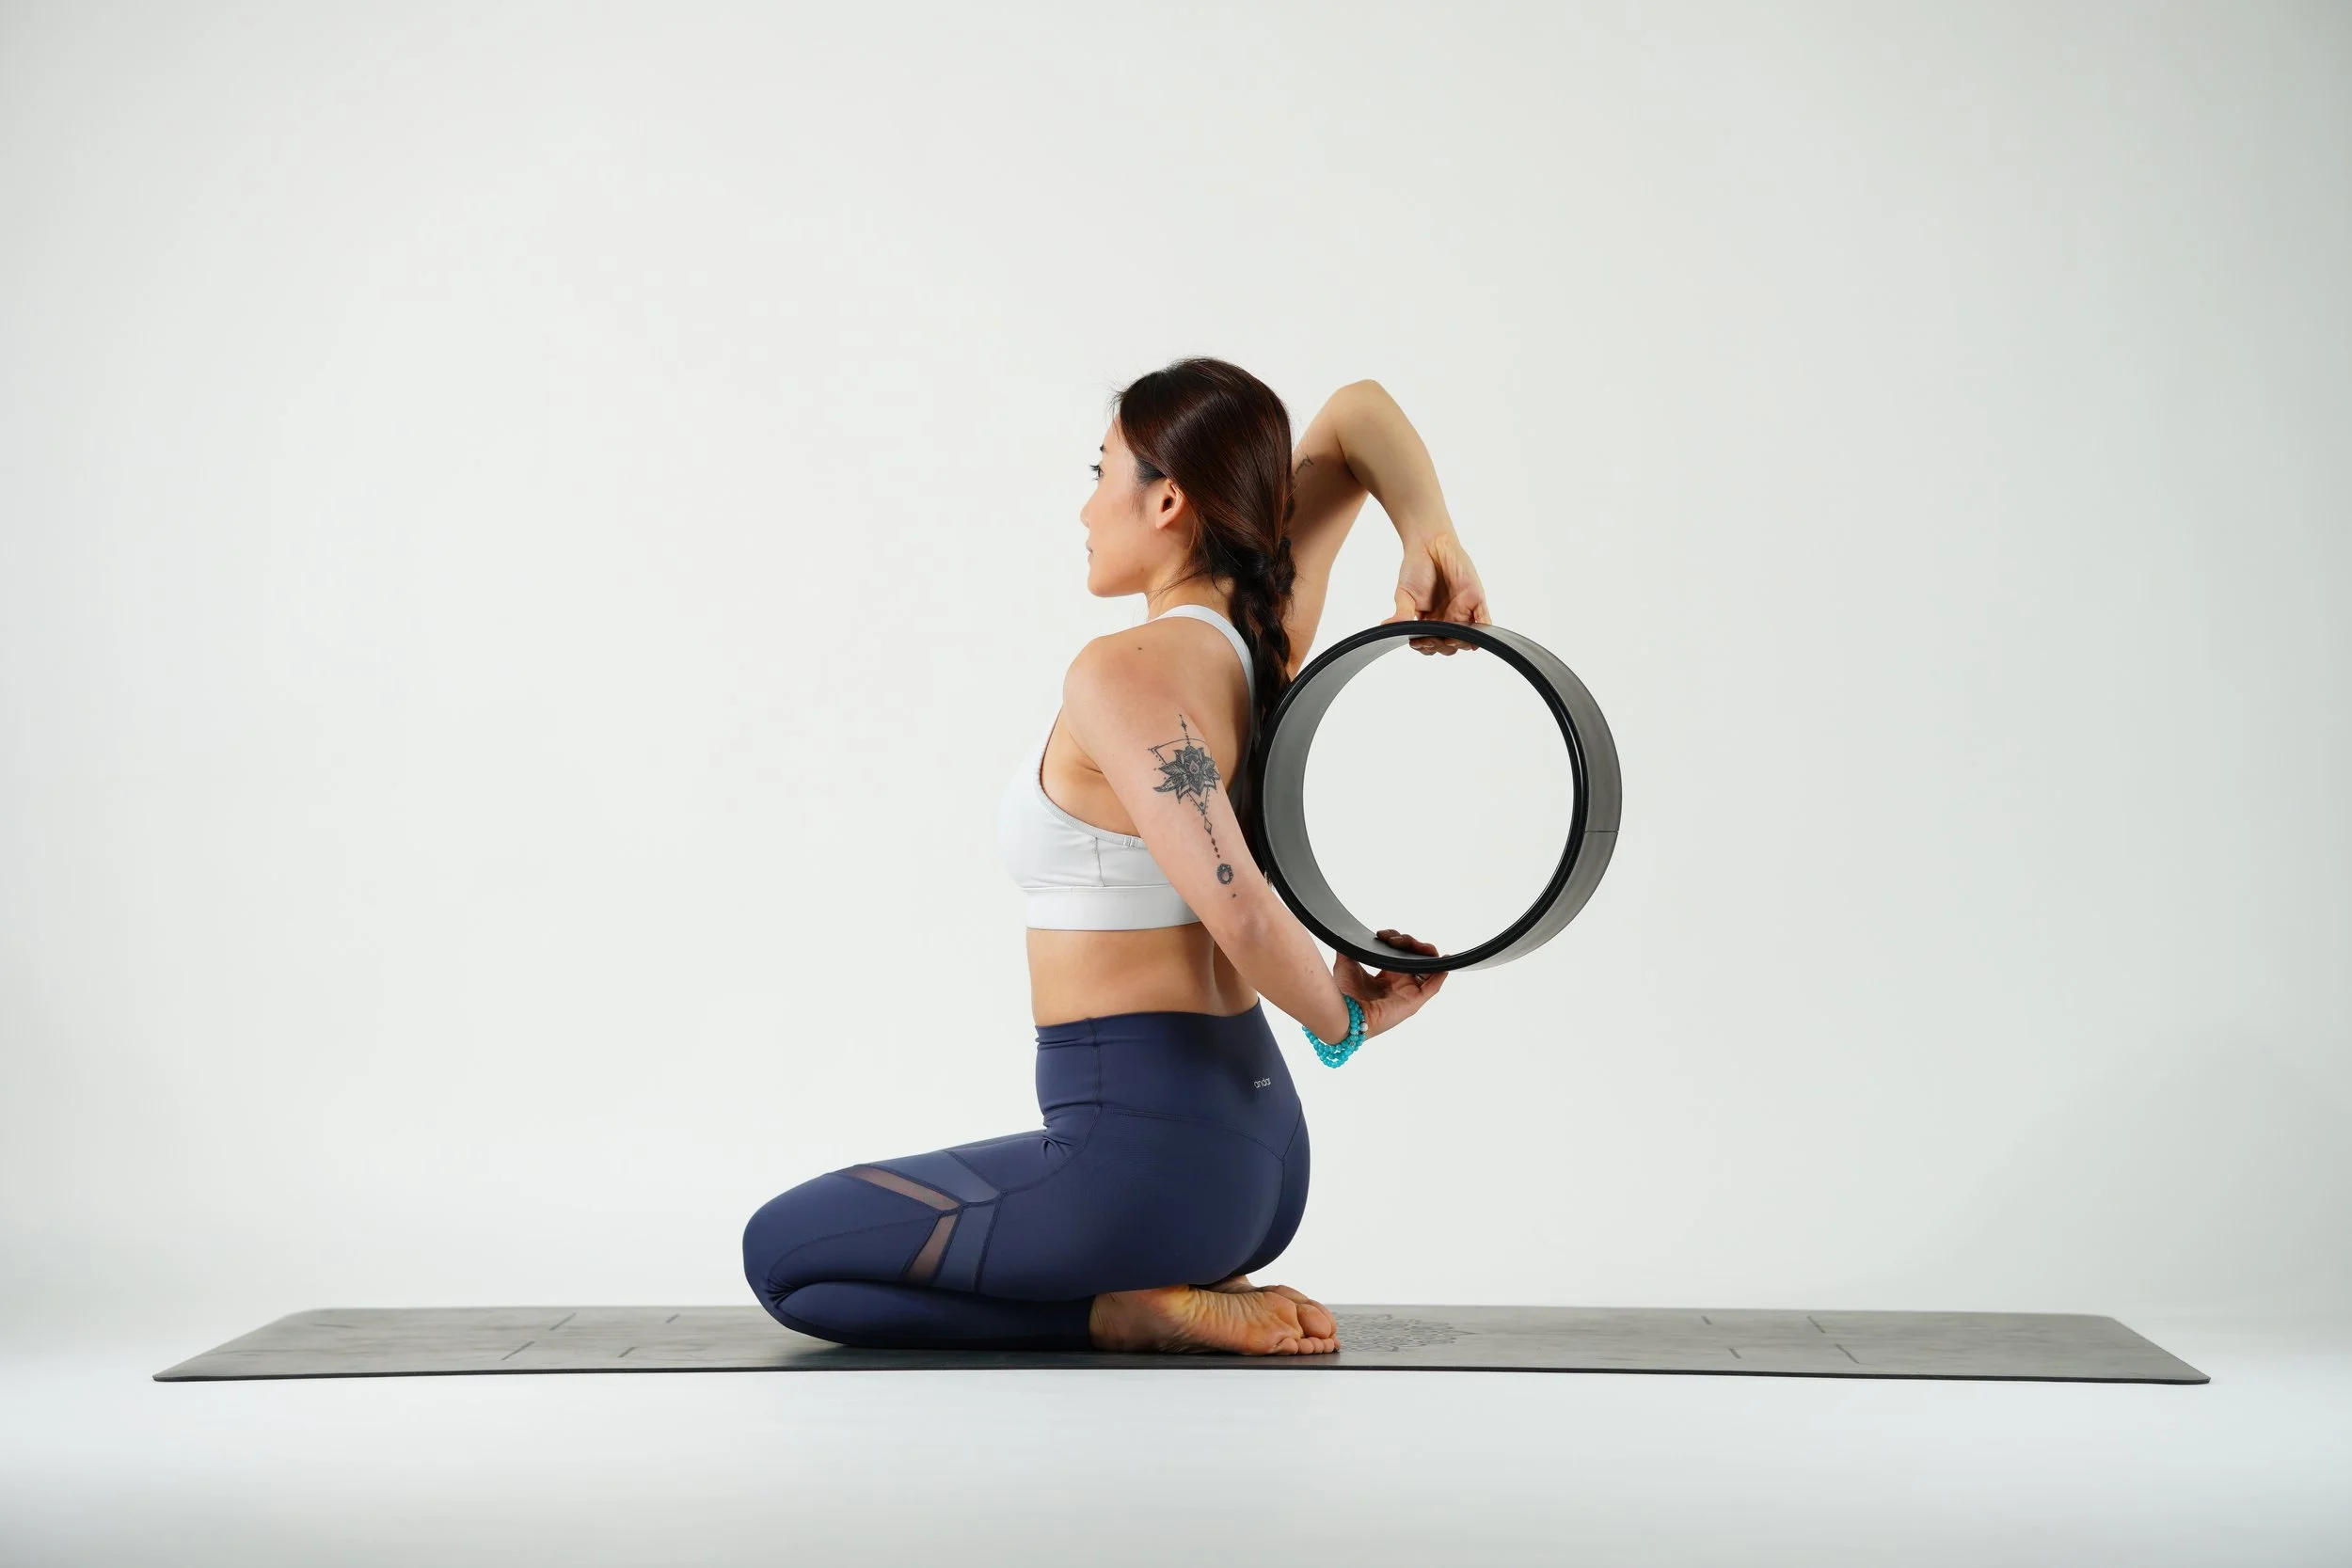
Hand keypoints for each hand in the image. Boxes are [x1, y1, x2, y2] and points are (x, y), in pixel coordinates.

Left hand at [1333, 928, 1447, 1040]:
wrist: (1344, 1011)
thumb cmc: (1344, 993)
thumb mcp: (1346, 963)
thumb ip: (1351, 948)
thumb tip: (1349, 934)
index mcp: (1387, 975)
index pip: (1402, 954)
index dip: (1397, 940)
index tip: (1384, 935)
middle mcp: (1400, 983)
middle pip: (1417, 957)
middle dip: (1410, 942)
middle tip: (1394, 939)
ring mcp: (1409, 992)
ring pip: (1428, 968)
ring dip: (1425, 952)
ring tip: (1413, 945)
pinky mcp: (1414, 1002)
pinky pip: (1433, 987)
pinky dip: (1441, 974)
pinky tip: (1444, 961)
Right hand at [1388, 527, 1490, 654]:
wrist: (1430, 544)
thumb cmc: (1416, 569)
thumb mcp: (1405, 595)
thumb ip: (1401, 613)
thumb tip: (1386, 627)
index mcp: (1431, 622)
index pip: (1431, 644)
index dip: (1425, 647)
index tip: (1417, 642)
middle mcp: (1448, 620)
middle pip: (1449, 646)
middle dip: (1440, 646)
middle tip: (1431, 639)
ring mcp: (1463, 611)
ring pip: (1468, 639)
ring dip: (1459, 644)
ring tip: (1449, 639)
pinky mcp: (1476, 599)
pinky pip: (1484, 620)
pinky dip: (1482, 632)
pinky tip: (1474, 638)